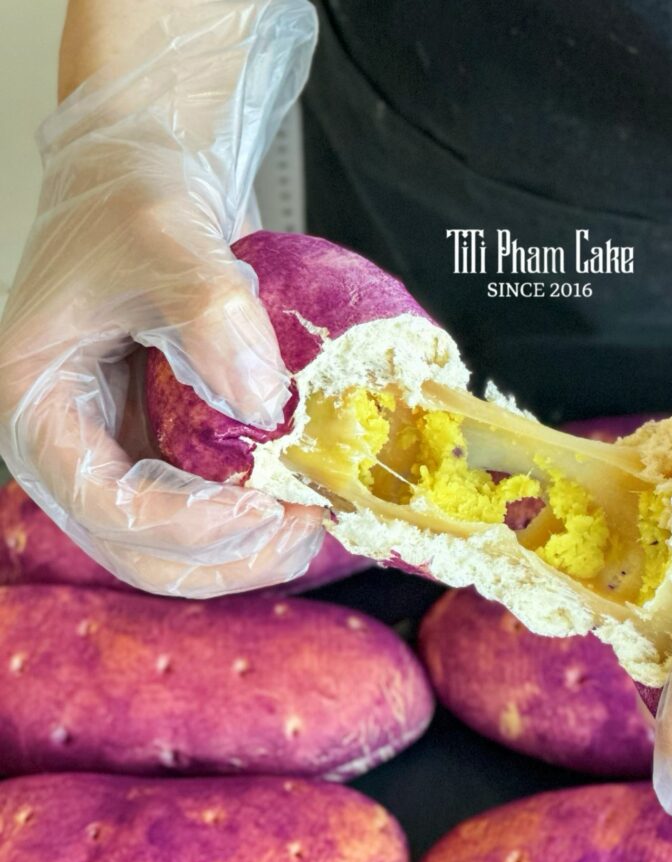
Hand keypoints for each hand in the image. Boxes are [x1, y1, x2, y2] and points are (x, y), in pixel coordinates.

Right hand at [0, 0, 323, 596]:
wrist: (144, 179)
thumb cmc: (133, 199)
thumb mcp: (166, 235)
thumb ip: (209, 312)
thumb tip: (262, 405)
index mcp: (39, 403)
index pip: (103, 503)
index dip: (186, 524)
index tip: (264, 508)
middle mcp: (72, 444)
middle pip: (138, 550)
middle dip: (225, 556)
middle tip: (306, 530)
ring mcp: (119, 452)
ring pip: (173, 550)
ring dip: (246, 553)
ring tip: (315, 525)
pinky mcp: (162, 449)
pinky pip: (203, 515)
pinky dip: (253, 527)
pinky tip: (304, 507)